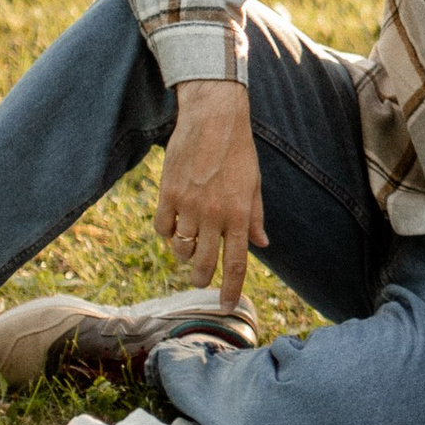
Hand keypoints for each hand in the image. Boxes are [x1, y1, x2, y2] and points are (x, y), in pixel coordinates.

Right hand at [156, 80, 267, 306]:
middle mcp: (214, 215)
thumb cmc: (238, 150)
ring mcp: (189, 206)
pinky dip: (167, 233)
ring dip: (185, 255)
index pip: (236, 263)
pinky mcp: (168, 194)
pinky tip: (173, 227)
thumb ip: (255, 216)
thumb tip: (262, 244)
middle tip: (201, 282)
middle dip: (202, 279)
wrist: (213, 118)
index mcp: (240, 214)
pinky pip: (162, 228)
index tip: (225, 306)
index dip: (230, 289)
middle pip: (205, 263)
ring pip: (181, 249)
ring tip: (189, 248)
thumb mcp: (255, 183)